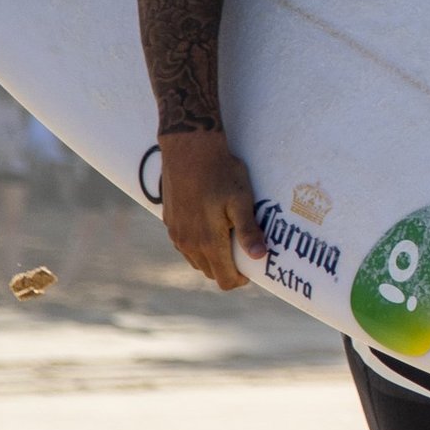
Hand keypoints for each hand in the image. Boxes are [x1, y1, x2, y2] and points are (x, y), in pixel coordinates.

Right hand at [157, 129, 259, 291]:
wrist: (189, 150)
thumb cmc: (221, 173)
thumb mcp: (241, 200)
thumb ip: (249, 231)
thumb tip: (260, 256)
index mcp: (208, 242)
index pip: (224, 279)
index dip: (240, 279)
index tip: (252, 267)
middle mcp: (188, 243)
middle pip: (210, 272)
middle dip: (228, 268)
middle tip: (243, 249)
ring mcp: (176, 234)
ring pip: (196, 260)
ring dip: (212, 257)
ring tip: (229, 237)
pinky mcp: (169, 222)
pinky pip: (185, 246)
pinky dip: (198, 245)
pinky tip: (210, 226)